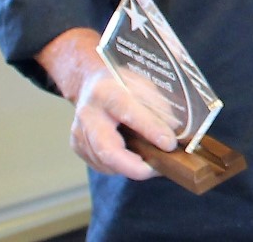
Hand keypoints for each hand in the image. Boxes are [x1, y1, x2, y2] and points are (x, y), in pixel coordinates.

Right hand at [37, 28, 178, 178]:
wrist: (90, 82)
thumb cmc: (122, 84)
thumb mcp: (144, 85)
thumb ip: (158, 107)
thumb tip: (175, 133)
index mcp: (107, 90)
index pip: (128, 111)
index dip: (150, 129)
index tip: (170, 144)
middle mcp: (88, 112)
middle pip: (107, 148)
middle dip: (133, 165)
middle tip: (156, 169)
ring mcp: (79, 131)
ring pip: (104, 161)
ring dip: (130, 167)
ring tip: (151, 163)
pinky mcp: (77, 145)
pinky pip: (100, 164)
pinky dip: (119, 166)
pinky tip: (132, 159)